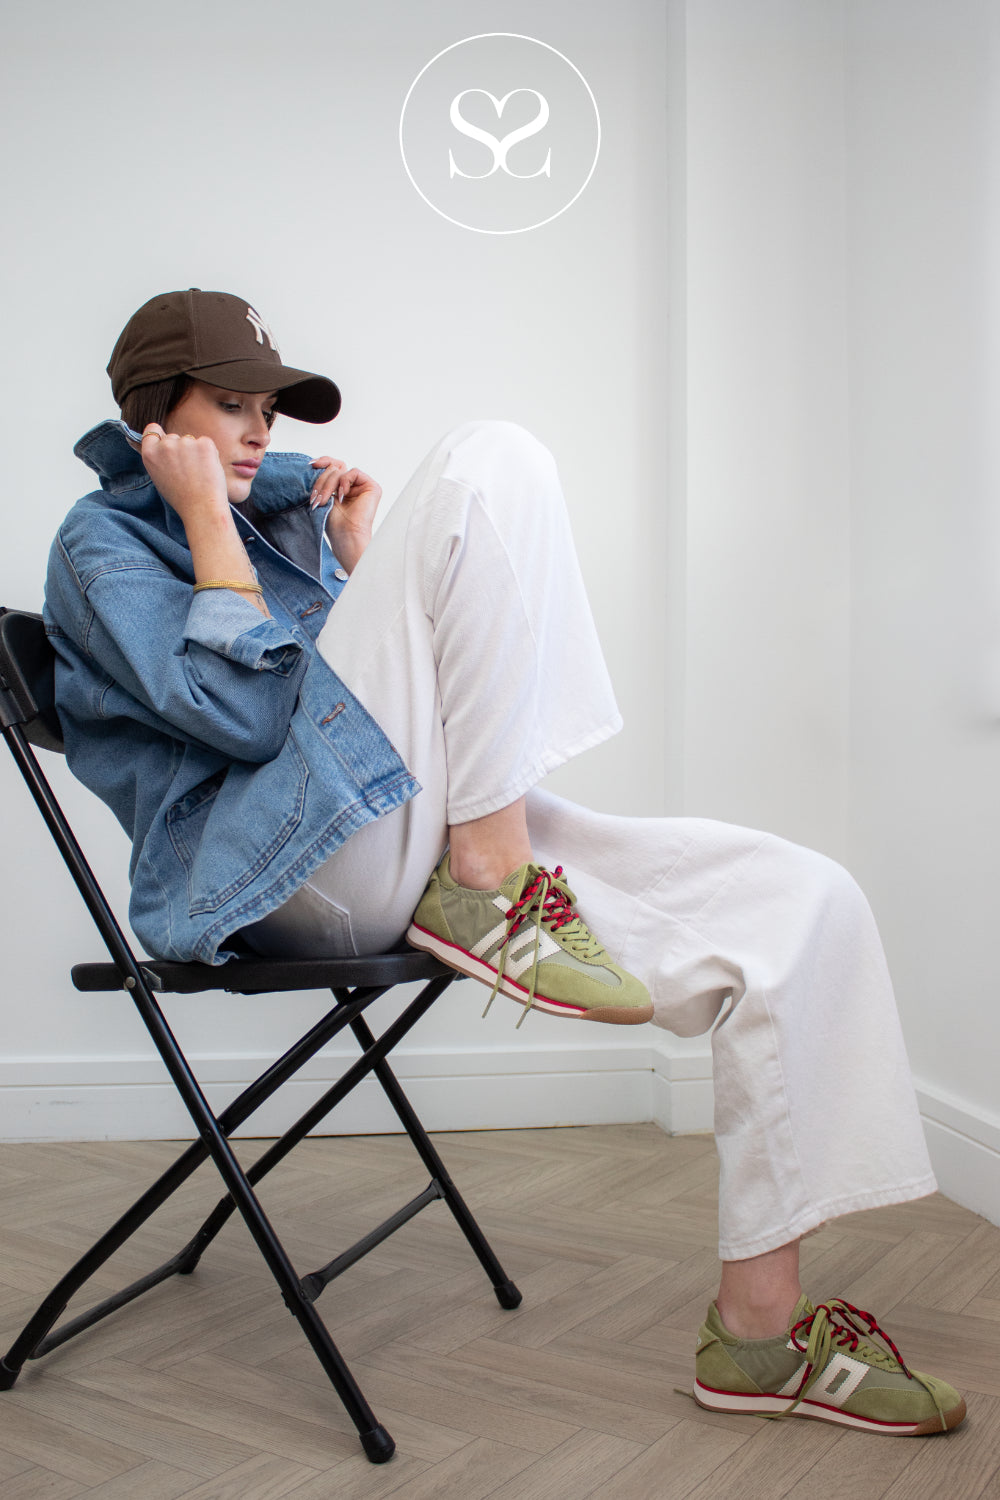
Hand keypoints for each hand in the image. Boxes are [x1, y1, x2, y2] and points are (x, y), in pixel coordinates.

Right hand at [140, 424, 228, 527]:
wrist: (202, 508)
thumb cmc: (182, 497)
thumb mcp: (159, 477)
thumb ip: (158, 458)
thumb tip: (160, 440)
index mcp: (150, 454)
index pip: (152, 430)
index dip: (160, 436)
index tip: (167, 444)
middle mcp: (165, 445)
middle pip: (174, 437)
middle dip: (181, 449)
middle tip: (187, 472)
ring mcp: (185, 443)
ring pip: (191, 440)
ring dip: (196, 452)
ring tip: (198, 474)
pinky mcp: (204, 444)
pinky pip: (206, 443)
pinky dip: (209, 454)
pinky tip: (208, 470)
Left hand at [310, 455, 381, 574]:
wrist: (345, 535)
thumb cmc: (333, 522)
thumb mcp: (323, 496)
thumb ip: (322, 479)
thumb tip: (313, 463)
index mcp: (342, 487)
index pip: (333, 466)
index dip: (323, 462)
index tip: (311, 465)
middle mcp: (353, 485)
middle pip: (334, 468)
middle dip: (322, 482)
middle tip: (317, 498)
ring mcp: (363, 486)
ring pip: (341, 471)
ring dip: (329, 484)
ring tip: (325, 500)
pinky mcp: (372, 487)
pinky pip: (354, 472)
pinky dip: (344, 481)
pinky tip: (342, 495)